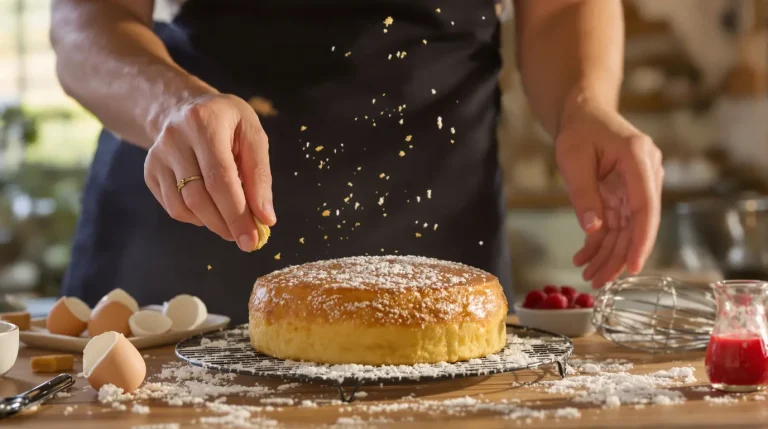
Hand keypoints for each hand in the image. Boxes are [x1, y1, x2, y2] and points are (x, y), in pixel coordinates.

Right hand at [144, 94, 275, 251]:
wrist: (186, 108)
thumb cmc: (228, 124)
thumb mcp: (253, 136)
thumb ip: (260, 176)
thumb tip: (265, 218)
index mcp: (204, 122)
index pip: (220, 177)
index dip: (237, 213)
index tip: (253, 239)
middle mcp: (174, 137)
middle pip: (198, 196)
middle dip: (226, 224)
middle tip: (247, 239)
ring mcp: (157, 156)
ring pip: (183, 207)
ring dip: (212, 224)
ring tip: (232, 222)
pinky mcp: (149, 171)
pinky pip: (173, 208)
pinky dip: (196, 218)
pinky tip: (211, 209)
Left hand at [555, 97, 662, 287]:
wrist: (584, 113)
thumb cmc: (579, 130)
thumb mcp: (573, 158)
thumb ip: (583, 193)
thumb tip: (593, 229)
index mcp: (638, 159)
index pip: (646, 207)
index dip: (641, 240)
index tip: (633, 267)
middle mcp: (646, 173)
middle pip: (637, 224)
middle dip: (619, 256)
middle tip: (598, 282)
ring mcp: (638, 185)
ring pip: (627, 228)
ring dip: (609, 254)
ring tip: (589, 277)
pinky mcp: (626, 193)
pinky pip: (617, 222)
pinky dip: (601, 241)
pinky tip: (585, 257)